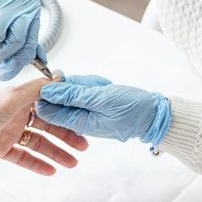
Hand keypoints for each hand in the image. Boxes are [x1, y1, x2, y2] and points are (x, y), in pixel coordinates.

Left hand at [0, 78, 87, 181]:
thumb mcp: (11, 99)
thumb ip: (37, 89)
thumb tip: (58, 76)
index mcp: (17, 98)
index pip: (49, 103)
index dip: (66, 111)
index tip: (82, 118)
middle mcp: (14, 113)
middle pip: (47, 124)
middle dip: (66, 135)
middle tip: (82, 145)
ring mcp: (8, 132)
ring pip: (39, 142)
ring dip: (56, 152)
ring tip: (71, 162)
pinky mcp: (1, 149)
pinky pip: (25, 156)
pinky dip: (38, 163)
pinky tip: (50, 170)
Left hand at [36, 75, 171, 145]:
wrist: (153, 114)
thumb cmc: (132, 110)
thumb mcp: (101, 99)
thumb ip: (73, 95)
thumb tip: (47, 91)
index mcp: (78, 123)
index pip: (48, 109)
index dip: (50, 91)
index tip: (62, 79)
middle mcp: (79, 120)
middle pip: (60, 97)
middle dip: (75, 85)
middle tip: (94, 86)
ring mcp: (86, 112)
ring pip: (73, 90)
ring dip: (87, 84)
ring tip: (103, 87)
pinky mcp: (93, 105)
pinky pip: (85, 90)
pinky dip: (94, 85)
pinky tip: (105, 87)